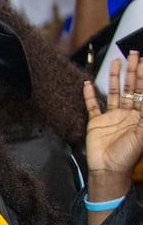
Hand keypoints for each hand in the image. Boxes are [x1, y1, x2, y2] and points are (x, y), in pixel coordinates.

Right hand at [85, 52, 142, 179]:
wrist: (108, 169)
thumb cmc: (127, 155)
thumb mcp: (142, 134)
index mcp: (140, 116)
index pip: (142, 91)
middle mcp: (126, 114)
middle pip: (130, 87)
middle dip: (133, 71)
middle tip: (134, 55)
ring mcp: (111, 117)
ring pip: (113, 92)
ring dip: (114, 77)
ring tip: (116, 62)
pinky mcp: (96, 123)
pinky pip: (92, 106)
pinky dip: (89, 95)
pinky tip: (88, 85)